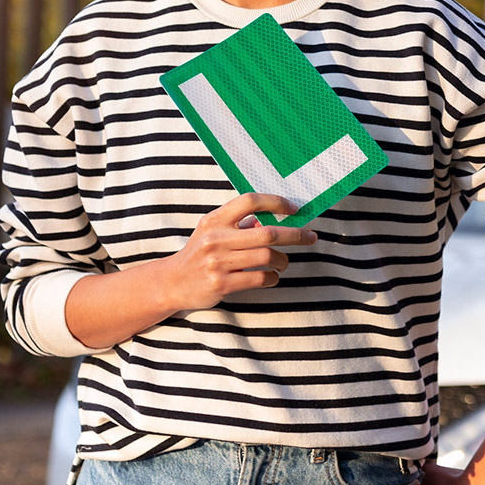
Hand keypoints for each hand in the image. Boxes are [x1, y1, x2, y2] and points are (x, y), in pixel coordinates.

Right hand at [156, 193, 317, 311]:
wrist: (173, 282)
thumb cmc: (200, 253)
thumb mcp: (212, 231)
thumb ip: (239, 223)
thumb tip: (276, 216)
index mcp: (214, 220)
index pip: (249, 201)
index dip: (276, 202)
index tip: (294, 209)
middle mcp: (216, 238)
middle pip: (267, 232)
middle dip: (296, 234)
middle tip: (311, 236)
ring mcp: (218, 262)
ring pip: (267, 256)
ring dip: (283, 260)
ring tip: (284, 262)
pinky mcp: (222, 283)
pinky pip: (259, 278)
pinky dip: (272, 277)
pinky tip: (271, 276)